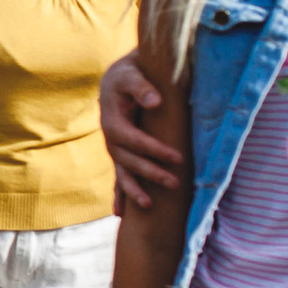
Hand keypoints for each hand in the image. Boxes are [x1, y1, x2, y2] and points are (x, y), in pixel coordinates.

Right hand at [100, 53, 181, 210]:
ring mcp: (114, 148)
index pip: (133, 139)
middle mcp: (110, 138)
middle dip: (150, 172)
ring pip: (121, 172)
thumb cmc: (129, 75)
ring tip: (148, 205)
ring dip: (133, 189)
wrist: (117, 78)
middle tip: (174, 182)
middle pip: (127, 160)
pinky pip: (118, 176)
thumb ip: (141, 87)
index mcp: (112, 120)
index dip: (153, 150)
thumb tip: (155, 101)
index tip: (177, 157)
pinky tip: (121, 213)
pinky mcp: (121, 153)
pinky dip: (120, 194)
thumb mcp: (131, 74)